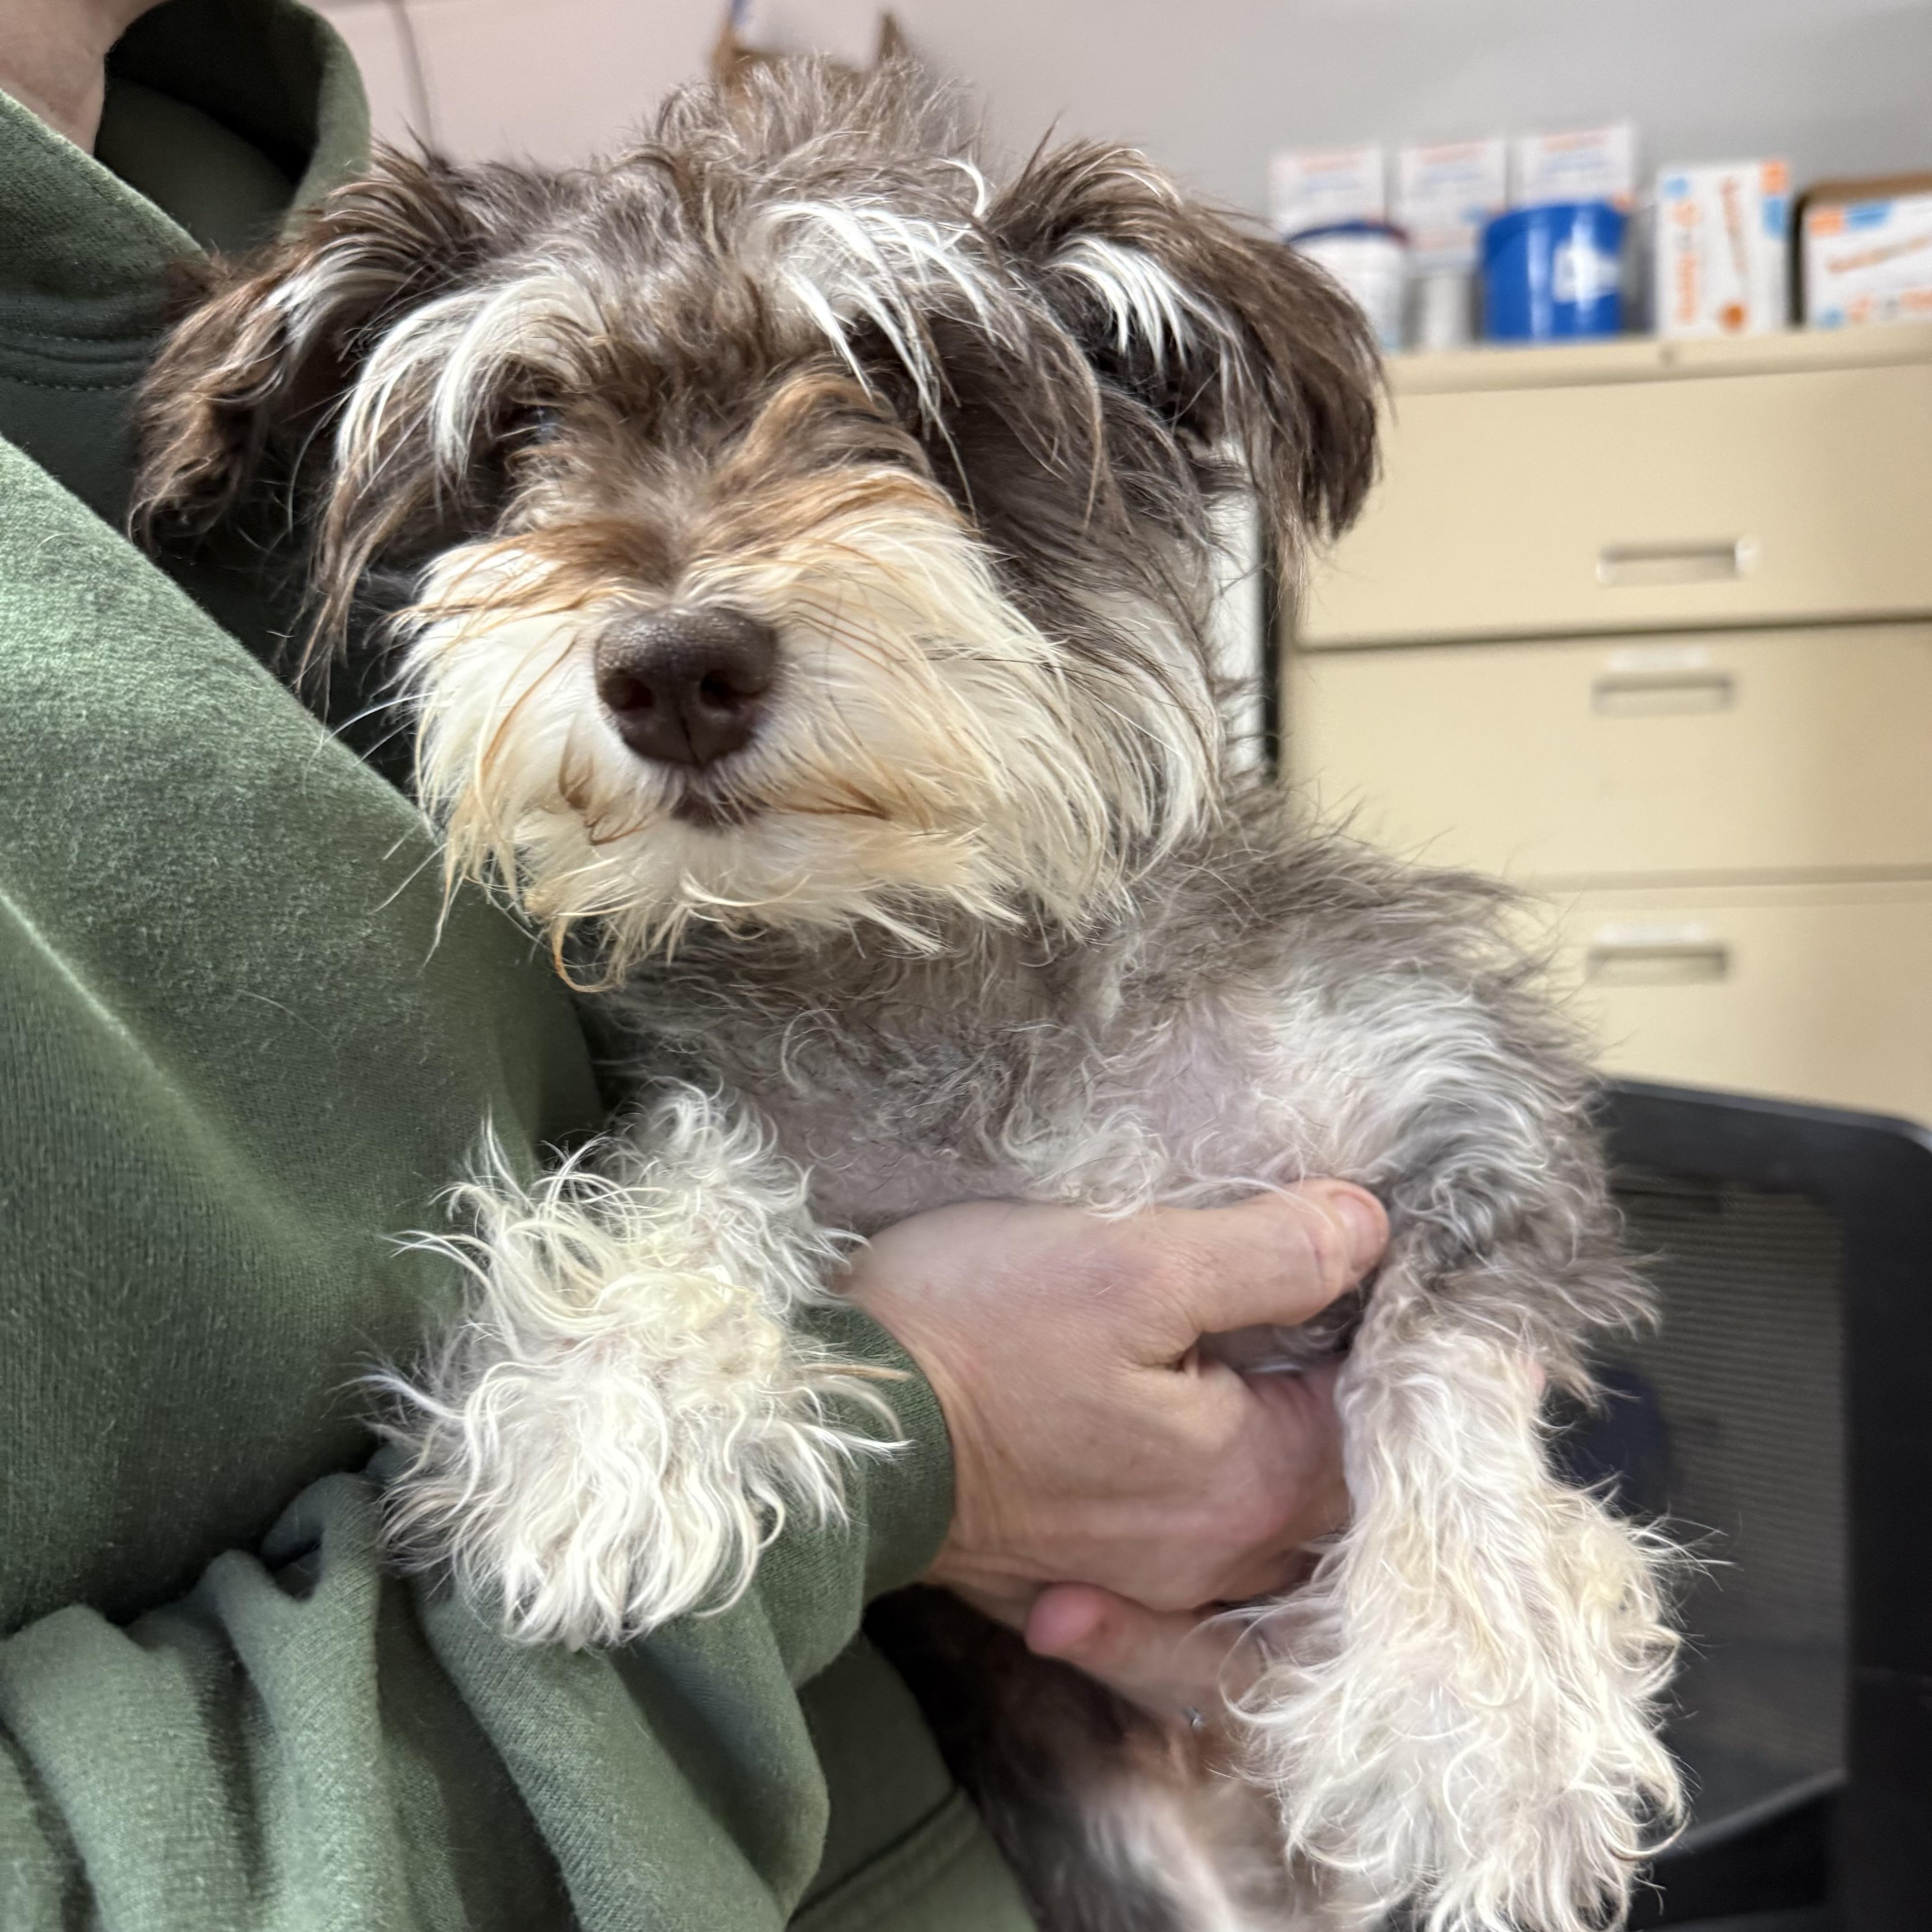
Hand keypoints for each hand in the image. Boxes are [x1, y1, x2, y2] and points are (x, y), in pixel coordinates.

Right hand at [841, 1186, 1385, 1640]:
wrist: (822, 1426)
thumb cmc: (972, 1335)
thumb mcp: (1131, 1262)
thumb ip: (1268, 1253)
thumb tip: (1369, 1228)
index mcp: (1248, 1485)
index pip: (1370, 1422)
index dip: (1378, 1342)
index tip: (1357, 1273)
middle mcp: (1210, 1561)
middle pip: (1326, 1495)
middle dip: (1338, 1413)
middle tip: (1320, 1321)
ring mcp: (1135, 1587)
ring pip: (1260, 1547)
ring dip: (1283, 1484)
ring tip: (1269, 1394)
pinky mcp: (1063, 1587)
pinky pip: (1181, 1596)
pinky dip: (1210, 1559)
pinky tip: (1188, 1490)